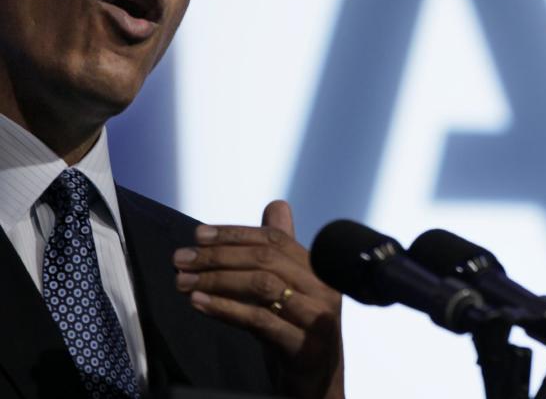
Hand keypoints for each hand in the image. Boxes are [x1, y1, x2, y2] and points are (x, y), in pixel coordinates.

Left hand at [173, 200, 344, 398]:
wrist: (316, 382)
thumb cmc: (297, 330)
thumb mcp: (289, 288)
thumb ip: (282, 250)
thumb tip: (277, 206)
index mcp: (319, 269)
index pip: (275, 239)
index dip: (234, 233)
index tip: (198, 235)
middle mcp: (323, 288)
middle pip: (266, 260)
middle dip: (217, 256)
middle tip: (181, 259)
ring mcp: (317, 317)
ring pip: (262, 286)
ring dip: (216, 281)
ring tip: (183, 282)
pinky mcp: (304, 346)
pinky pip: (260, 320)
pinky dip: (225, 310)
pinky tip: (199, 304)